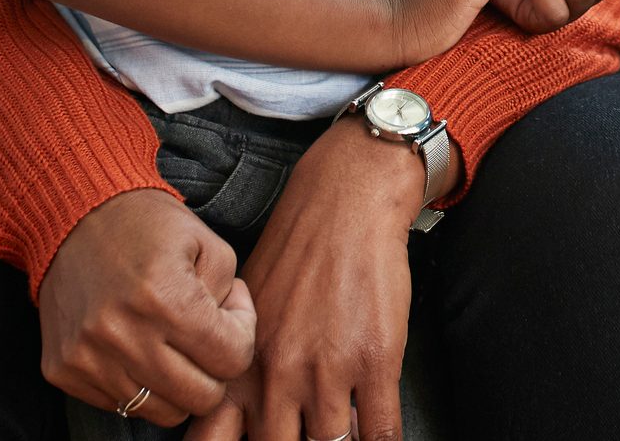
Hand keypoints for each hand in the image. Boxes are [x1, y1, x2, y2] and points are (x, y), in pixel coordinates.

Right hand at [37, 188, 256, 427]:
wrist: (75, 216)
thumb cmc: (150, 228)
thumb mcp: (209, 245)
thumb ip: (233, 297)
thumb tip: (233, 338)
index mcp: (165, 298)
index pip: (232, 360)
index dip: (242, 335)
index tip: (228, 313)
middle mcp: (123, 335)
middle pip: (201, 398)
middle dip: (214, 369)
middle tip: (203, 334)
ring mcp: (87, 358)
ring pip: (161, 412)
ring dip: (176, 384)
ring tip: (170, 343)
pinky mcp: (62, 370)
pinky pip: (118, 405)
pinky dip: (137, 384)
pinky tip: (135, 346)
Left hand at [186, 115, 437, 440]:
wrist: (345, 202)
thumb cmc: (296, 253)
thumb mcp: (248, 313)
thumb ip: (240, 367)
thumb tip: (237, 416)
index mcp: (238, 366)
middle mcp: (277, 376)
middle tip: (306, 433)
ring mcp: (328, 371)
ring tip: (345, 431)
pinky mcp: (376, 361)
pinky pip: (382, 432)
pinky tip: (380, 437)